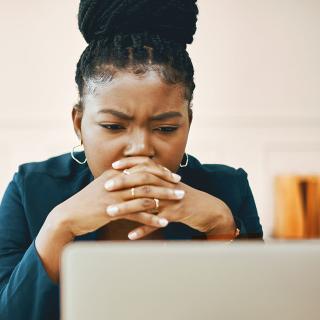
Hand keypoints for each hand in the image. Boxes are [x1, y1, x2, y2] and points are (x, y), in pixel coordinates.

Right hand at [49, 164, 180, 237]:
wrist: (69, 216)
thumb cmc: (88, 202)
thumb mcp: (104, 186)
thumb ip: (119, 181)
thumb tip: (135, 178)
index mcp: (115, 173)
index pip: (142, 167)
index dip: (160, 170)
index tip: (173, 175)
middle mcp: (116, 181)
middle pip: (147, 178)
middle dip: (166, 183)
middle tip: (180, 188)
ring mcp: (114, 196)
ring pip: (145, 194)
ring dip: (164, 198)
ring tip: (178, 202)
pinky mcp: (112, 211)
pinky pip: (137, 214)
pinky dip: (152, 218)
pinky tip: (163, 222)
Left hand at [108, 157, 236, 239]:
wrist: (208, 208)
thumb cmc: (184, 197)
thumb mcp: (171, 186)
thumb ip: (156, 180)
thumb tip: (135, 176)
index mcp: (165, 177)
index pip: (146, 165)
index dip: (129, 164)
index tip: (113, 166)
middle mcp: (168, 186)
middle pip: (143, 180)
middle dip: (124, 183)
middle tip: (106, 187)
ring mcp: (172, 200)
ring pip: (147, 202)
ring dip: (128, 208)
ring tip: (111, 212)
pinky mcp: (176, 215)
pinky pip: (157, 223)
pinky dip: (144, 229)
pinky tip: (131, 235)